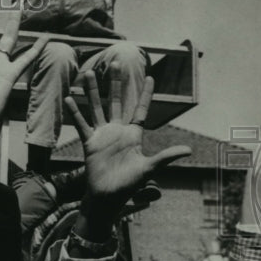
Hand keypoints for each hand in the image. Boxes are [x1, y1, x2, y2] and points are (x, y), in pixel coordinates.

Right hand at [66, 67, 190, 238]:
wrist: (107, 196)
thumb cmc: (129, 184)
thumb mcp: (149, 168)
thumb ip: (166, 157)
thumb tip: (189, 150)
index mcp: (134, 134)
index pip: (141, 109)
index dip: (146, 94)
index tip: (151, 77)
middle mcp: (118, 131)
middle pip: (118, 101)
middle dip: (117, 83)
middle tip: (116, 63)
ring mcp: (103, 135)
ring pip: (98, 108)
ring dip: (94, 91)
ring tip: (89, 74)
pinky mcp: (90, 143)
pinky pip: (82, 124)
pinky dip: (76, 112)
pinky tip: (70, 99)